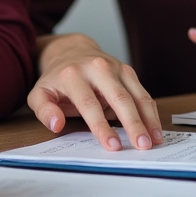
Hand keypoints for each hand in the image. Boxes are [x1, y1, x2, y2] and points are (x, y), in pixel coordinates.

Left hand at [28, 34, 162, 151]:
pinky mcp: (128, 71)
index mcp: (73, 74)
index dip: (101, 126)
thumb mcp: (40, 93)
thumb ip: (44, 110)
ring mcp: (115, 67)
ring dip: (148, 119)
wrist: (71, 51)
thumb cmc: (57, 79)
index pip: (89, 103)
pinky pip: (142, 93)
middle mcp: (97, 68)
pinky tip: (155, 129)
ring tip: (154, 140)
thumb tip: (56, 124)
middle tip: (142, 146)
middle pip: (119, 98)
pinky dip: (151, 112)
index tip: (112, 146)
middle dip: (132, 123)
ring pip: (136, 94)